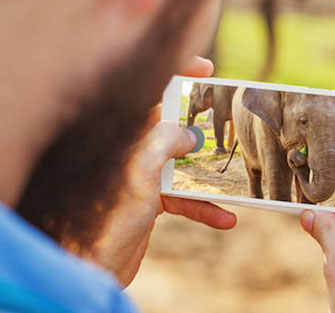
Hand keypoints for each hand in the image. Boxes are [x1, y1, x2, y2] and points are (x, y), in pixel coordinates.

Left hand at [87, 57, 236, 285]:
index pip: (150, 90)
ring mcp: (143, 175)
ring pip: (184, 164)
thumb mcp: (140, 170)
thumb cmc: (106, 217)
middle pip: (173, 126)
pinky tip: (225, 218)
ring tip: (237, 180)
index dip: (177, 74)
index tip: (207, 70)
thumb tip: (189, 135)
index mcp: (125, 134)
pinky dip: (204, 206)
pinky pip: (184, 196)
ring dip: (210, 176)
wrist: (93, 266)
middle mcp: (133, 150)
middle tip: (231, 124)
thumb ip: (165, 141)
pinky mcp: (151, 200)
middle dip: (203, 127)